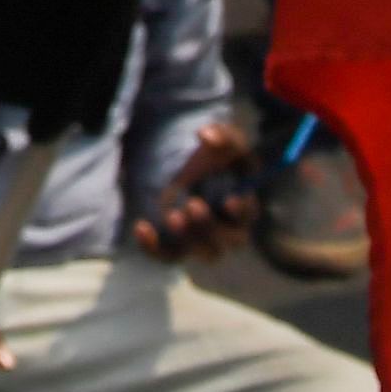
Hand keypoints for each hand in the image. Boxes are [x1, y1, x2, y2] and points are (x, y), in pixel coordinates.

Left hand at [130, 120, 256, 264]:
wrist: (178, 165)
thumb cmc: (210, 156)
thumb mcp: (221, 139)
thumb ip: (222, 135)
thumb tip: (208, 136)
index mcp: (241, 204)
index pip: (248, 214)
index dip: (242, 210)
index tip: (230, 200)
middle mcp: (226, 228)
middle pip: (229, 241)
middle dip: (211, 226)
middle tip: (193, 205)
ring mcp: (200, 239)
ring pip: (204, 253)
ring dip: (190, 238)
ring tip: (173, 216)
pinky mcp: (176, 246)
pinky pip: (168, 256)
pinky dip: (154, 248)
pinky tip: (142, 227)